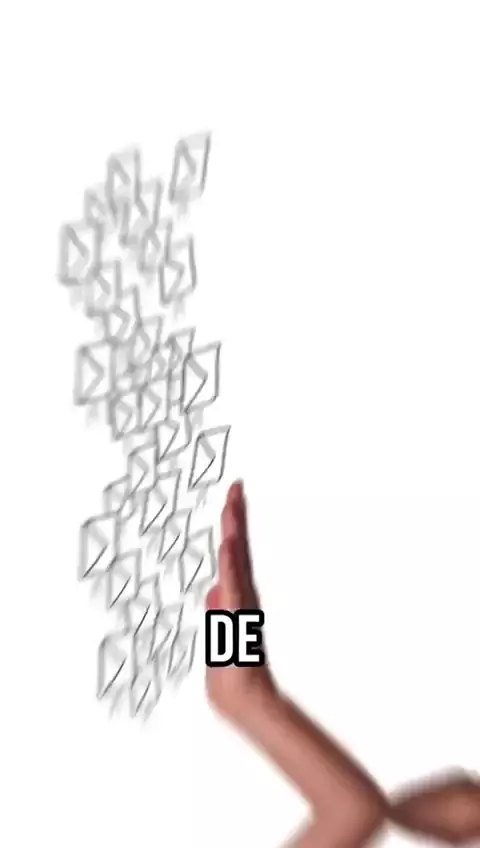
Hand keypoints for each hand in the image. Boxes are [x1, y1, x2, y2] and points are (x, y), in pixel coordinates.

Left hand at [205, 481, 276, 723]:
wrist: (245, 700)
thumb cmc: (233, 673)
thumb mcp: (220, 636)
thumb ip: (217, 612)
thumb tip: (213, 589)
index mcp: (235, 597)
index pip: (232, 554)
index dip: (231, 525)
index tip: (231, 499)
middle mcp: (241, 596)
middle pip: (237, 549)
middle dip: (234, 517)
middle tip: (235, 487)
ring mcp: (241, 606)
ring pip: (236, 561)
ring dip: (233, 531)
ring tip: (232, 504)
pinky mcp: (238, 620)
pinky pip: (234, 586)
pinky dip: (230, 564)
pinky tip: (228, 545)